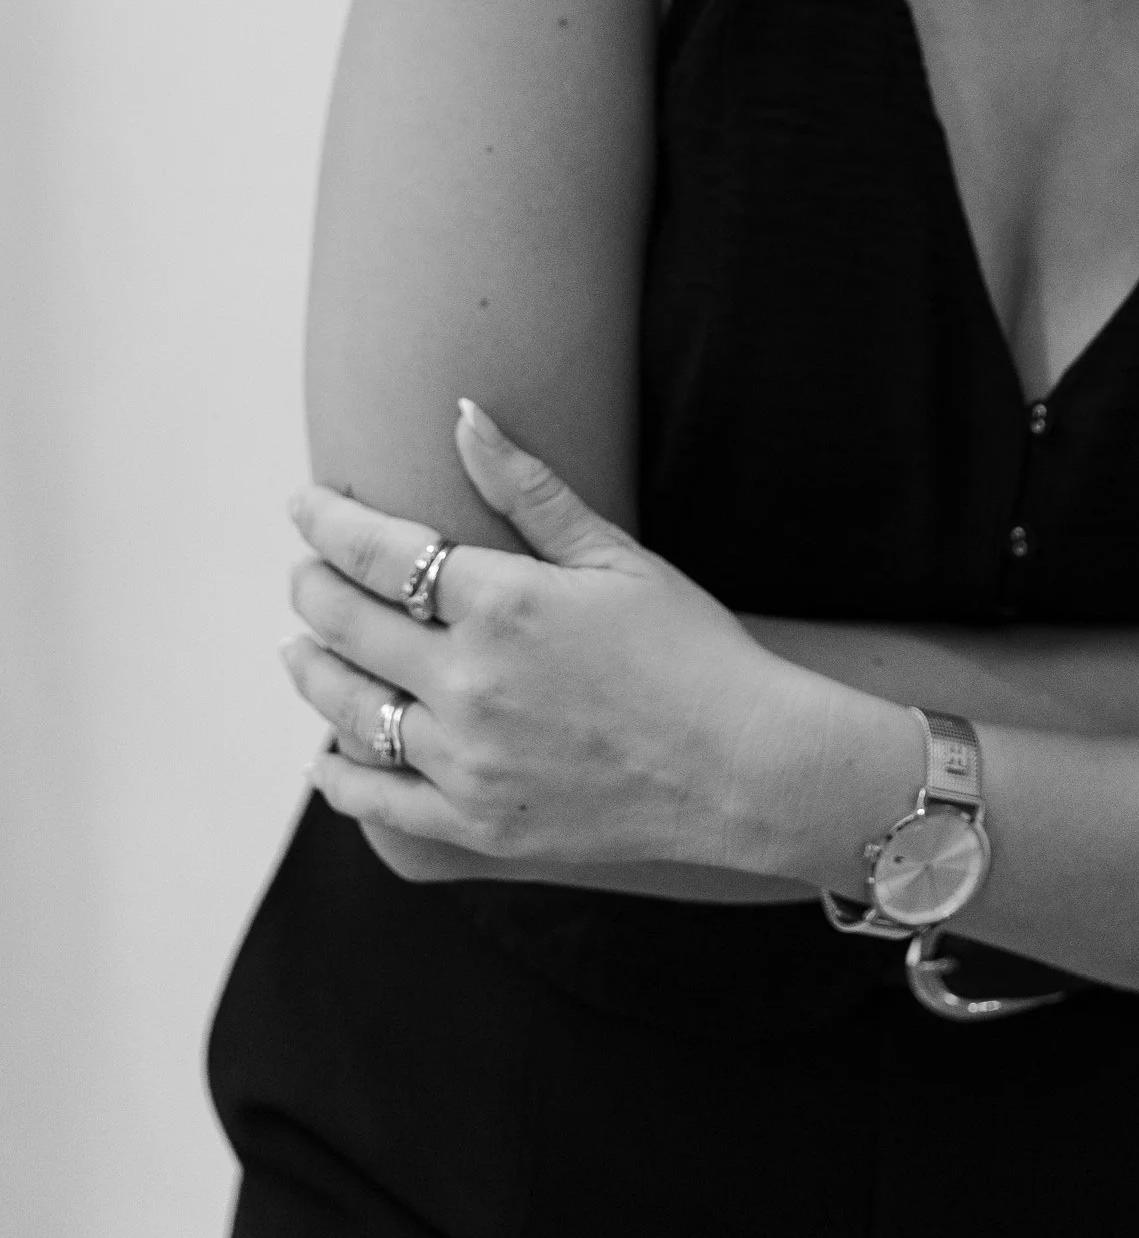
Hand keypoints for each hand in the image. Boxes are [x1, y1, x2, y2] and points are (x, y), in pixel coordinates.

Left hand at [284, 401, 827, 876]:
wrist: (741, 766)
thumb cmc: (690, 649)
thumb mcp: (616, 556)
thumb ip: (529, 488)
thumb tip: (464, 414)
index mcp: (503, 604)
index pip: (380, 552)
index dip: (329, 523)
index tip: (303, 505)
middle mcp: (468, 681)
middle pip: (349, 626)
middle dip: (312, 588)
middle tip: (302, 572)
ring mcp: (466, 760)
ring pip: (350, 711)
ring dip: (311, 672)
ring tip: (298, 650)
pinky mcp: (476, 823)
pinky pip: (378, 803)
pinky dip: (339, 776)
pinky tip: (326, 756)